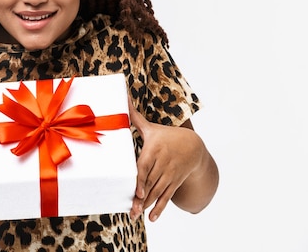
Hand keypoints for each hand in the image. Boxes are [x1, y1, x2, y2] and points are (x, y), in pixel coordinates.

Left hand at [128, 98, 205, 221]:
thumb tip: (122, 97)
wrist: (194, 146)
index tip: (137, 190)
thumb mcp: (151, 127)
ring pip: (156, 191)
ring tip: (135, 215)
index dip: (141, 179)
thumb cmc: (166, 136)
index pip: (145, 166)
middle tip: (130, 210)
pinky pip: (166, 196)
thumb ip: (134, 117)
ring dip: (146, 205)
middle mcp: (162, 164)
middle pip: (149, 182)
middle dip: (140, 197)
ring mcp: (169, 174)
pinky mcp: (174, 182)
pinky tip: (152, 218)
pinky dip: (159, 208)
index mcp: (154, 150)